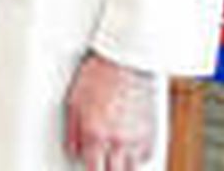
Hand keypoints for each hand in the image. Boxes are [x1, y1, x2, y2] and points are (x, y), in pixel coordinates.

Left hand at [64, 52, 157, 170]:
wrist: (126, 63)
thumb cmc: (98, 77)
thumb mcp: (74, 102)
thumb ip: (72, 132)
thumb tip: (73, 151)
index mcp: (94, 132)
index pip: (92, 169)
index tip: (89, 170)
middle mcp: (117, 139)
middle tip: (101, 166)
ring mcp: (137, 137)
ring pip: (132, 169)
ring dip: (122, 168)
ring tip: (114, 163)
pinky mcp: (151, 132)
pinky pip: (145, 156)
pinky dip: (137, 158)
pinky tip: (128, 152)